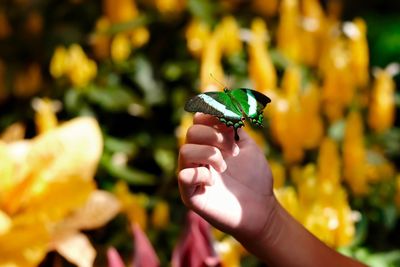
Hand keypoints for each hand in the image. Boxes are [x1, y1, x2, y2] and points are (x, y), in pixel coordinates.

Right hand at [178, 113, 275, 239]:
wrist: (262, 209)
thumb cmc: (256, 179)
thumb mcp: (248, 146)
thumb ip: (234, 127)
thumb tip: (224, 106)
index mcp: (210, 143)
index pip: (198, 120)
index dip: (211, 114)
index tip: (230, 121)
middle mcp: (198, 157)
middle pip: (191, 132)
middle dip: (214, 136)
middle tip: (233, 150)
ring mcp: (193, 176)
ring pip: (185, 150)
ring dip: (209, 154)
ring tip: (225, 166)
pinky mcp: (190, 195)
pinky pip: (184, 176)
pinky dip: (200, 174)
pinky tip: (214, 182)